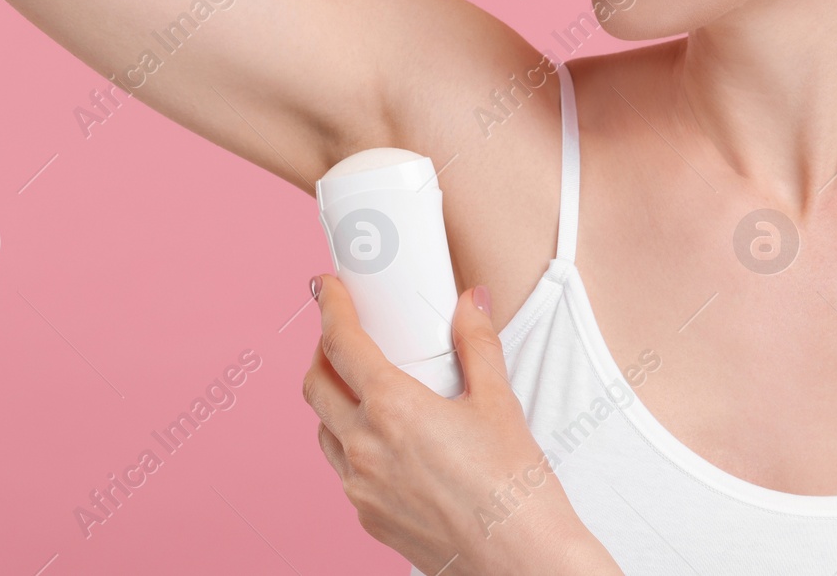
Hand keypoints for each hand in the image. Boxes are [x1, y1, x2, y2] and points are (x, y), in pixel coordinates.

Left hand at [304, 274, 613, 575]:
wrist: (521, 561)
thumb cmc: (514, 488)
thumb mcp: (499, 402)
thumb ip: (477, 344)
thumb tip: (471, 302)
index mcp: (393, 409)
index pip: (341, 343)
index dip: (329, 307)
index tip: (325, 288)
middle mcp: (364, 448)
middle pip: (315, 384)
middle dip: (321, 351)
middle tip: (342, 334)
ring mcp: (360, 488)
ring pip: (324, 429)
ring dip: (333, 400)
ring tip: (363, 386)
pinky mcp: (368, 518)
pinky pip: (343, 470)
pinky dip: (351, 442)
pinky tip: (384, 439)